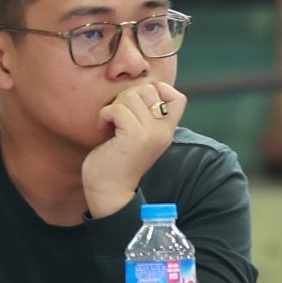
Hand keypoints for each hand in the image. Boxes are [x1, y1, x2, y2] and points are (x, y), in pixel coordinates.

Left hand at [81, 77, 186, 218]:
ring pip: (132, 96)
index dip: (158, 91)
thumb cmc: (118, 162)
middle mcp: (163, 132)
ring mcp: (150, 134)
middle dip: (128, 96)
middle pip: (150, 89)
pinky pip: (118, 109)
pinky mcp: (134, 137)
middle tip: (118, 114)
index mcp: (167, 131)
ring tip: (110, 122)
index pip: (178, 97)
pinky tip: (103, 127)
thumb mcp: (140, 137)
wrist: (110, 192)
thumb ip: (146, 117)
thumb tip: (138, 90)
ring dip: (114, 106)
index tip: (138, 105)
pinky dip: (105, 114)